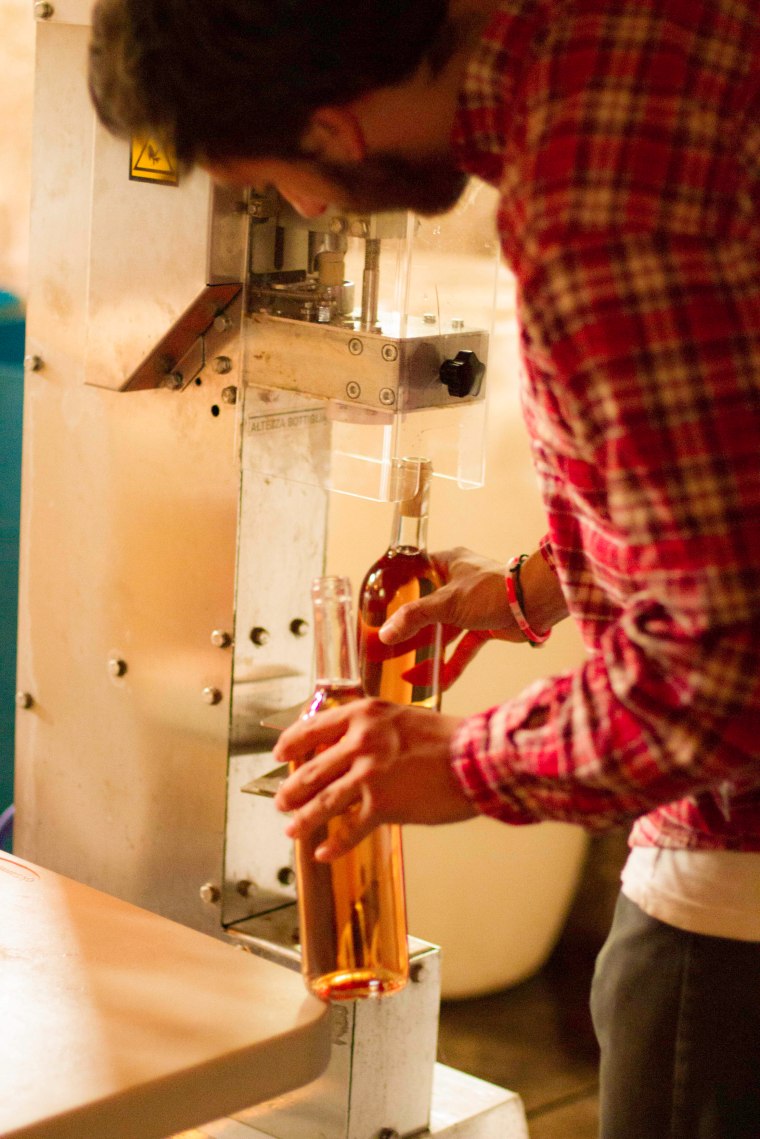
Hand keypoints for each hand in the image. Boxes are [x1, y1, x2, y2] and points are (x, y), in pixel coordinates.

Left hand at [273, 699, 476, 859]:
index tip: (280, 755)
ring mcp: (370, 775)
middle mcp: (361, 743)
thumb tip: (342, 748)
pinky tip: (323, 853)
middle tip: (281, 801)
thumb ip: (369, 728)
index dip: (291, 744)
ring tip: (292, 829)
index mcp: (363, 716)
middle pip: (312, 770)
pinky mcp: (383, 805)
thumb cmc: (445, 737)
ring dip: (304, 819)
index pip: (312, 728)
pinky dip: (334, 844)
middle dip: (292, 790)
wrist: (476, 758)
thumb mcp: (399, 717)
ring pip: (324, 802)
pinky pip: (350, 829)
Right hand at [380, 546, 568, 688]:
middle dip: (406, 629)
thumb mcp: (446, 602)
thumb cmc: (492, 591)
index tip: (379, 606)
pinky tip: (433, 684)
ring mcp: (471, 607)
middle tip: (384, 645)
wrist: (534, 606)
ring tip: (401, 671)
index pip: (416, 572)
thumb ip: (414, 617)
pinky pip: (461, 649)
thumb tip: (385, 635)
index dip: (397, 588)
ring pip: (442, 631)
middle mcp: (458, 583)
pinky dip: (449, 665)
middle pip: (425, 607)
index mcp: (449, 563)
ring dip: (425, 651)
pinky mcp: (484, 627)